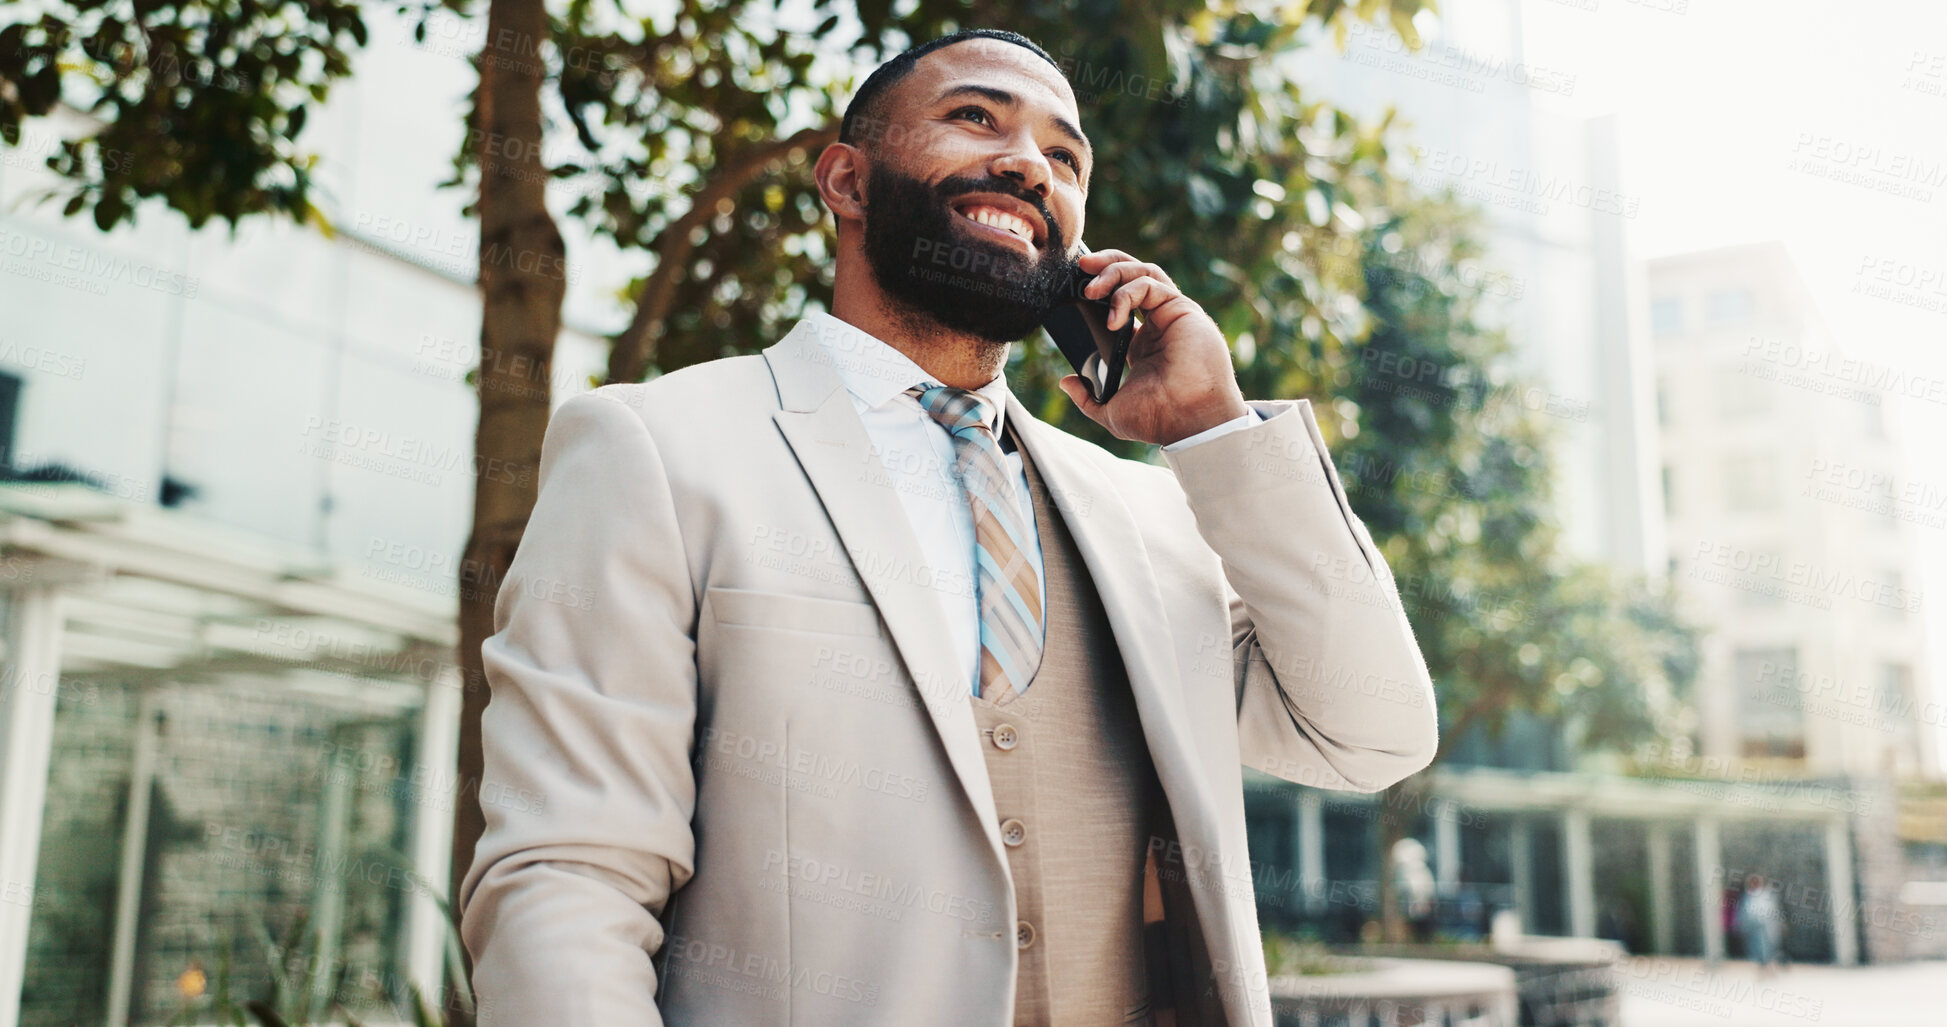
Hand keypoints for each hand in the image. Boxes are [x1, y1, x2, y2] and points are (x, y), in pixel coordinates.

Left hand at [1054, 248, 1250, 445]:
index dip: (1100, 289)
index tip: (1074, 289)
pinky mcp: (1182, 309)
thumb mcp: (1111, 411)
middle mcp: (1159, 324)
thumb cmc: (1159, 420)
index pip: (1121, 301)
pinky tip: (1113, 318)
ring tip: (1089, 288)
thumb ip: (1087, 398)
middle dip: (1105, 265)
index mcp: (1143, 343)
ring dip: (1113, 271)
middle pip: (1132, 276)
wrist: (1189, 422)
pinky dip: (1127, 293)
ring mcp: (1172, 313)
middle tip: (1080, 267)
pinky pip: (1151, 283)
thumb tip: (1066, 383)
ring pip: (1143, 272)